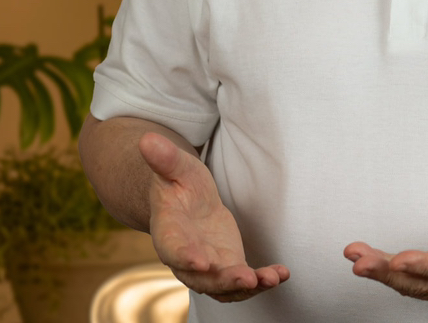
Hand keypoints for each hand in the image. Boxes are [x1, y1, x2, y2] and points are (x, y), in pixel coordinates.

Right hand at [139, 132, 288, 301]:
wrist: (187, 201)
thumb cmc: (179, 182)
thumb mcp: (175, 166)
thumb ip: (164, 158)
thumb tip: (146, 139)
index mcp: (169, 232)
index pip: (173, 249)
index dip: (185, 257)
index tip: (202, 262)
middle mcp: (186, 257)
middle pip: (201, 277)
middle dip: (223, 280)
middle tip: (246, 279)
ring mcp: (208, 265)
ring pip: (223, 286)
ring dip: (246, 287)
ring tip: (270, 279)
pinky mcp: (227, 265)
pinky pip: (242, 280)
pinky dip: (261, 280)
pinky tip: (281, 273)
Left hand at [344, 177, 427, 302]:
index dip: (427, 265)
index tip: (399, 259)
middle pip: (427, 283)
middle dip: (391, 273)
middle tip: (359, 261)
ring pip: (417, 288)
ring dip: (384, 275)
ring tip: (355, 258)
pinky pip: (416, 287)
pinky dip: (390, 277)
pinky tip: (369, 264)